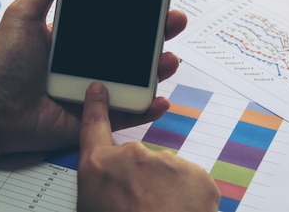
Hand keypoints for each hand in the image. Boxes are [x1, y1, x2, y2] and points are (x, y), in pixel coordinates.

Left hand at [0, 0, 187, 154]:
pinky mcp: (96, 117)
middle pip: (136, 46)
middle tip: (175, 20)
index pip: (117, 19)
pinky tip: (161, 100)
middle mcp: (94, 61)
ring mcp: (98, 89)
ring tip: (170, 59)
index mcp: (81, 37)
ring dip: (159, 68)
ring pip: (138, 78)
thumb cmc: (4, 61)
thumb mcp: (24, 14)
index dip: (139, 8)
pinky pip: (127, 113)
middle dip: (160, 33)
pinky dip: (147, 108)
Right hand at [77, 82, 220, 211]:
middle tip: (143, 209)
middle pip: (138, 162)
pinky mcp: (195, 173)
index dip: (96, 106)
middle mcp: (131, 157)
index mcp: (99, 168)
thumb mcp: (92, 207)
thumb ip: (102, 188)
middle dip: (142, 181)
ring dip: (166, 191)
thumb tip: (111, 189)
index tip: (99, 89)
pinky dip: (189, 199)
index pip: (93, 126)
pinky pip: (190, 183)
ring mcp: (166, 161)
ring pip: (167, 173)